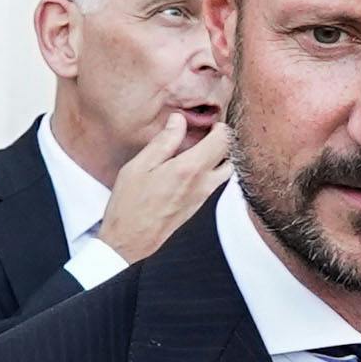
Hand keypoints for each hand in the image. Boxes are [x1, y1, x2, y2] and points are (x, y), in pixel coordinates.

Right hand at [93, 107, 233, 262]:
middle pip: (230, 156)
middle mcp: (203, 184)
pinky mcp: (198, 207)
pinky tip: (192, 166)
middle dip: (223, 140)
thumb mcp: (140, 165)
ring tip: (200, 148)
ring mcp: (203, 197)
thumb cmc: (130, 204)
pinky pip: (215, 184)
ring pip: (226, 171)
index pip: (222, 141)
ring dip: (220, 157)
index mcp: (190, 169)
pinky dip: (212, 170)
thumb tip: (179, 121)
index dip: (220, 127)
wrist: (130, 240)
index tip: (209, 122)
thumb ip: (164, 141)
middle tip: (207, 132)